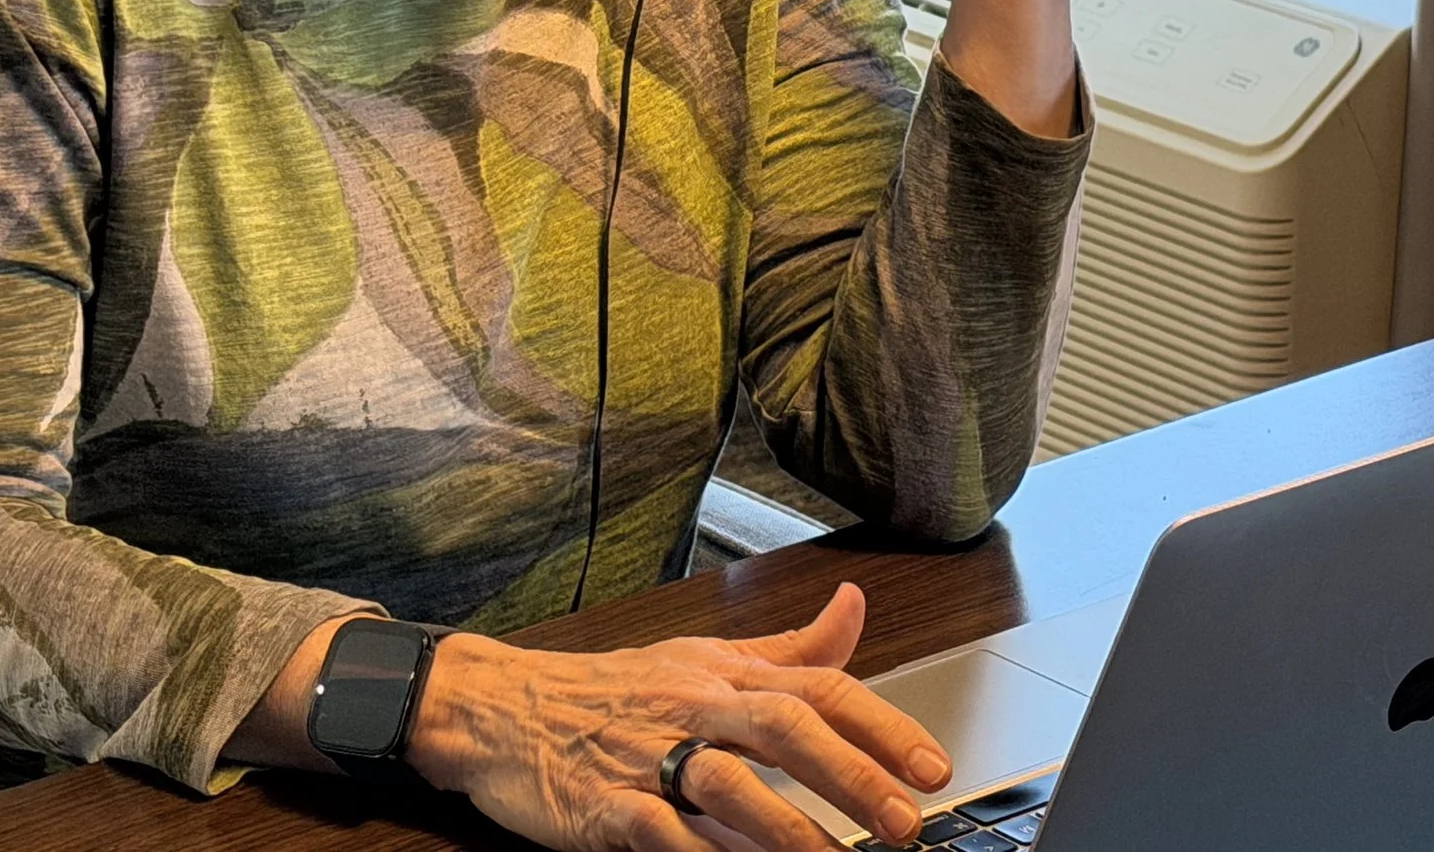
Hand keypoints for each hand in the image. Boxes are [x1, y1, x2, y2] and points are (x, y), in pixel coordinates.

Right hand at [407, 583, 949, 850]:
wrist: (502, 708)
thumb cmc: (611, 689)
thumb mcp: (702, 655)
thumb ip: (787, 646)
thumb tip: (854, 605)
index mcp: (721, 672)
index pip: (816, 684)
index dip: (879, 723)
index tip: (931, 764)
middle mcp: (692, 706)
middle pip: (782, 726)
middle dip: (849, 774)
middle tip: (903, 820)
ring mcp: (646, 756)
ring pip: (725, 783)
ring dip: (787, 827)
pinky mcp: (605, 806)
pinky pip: (659, 833)